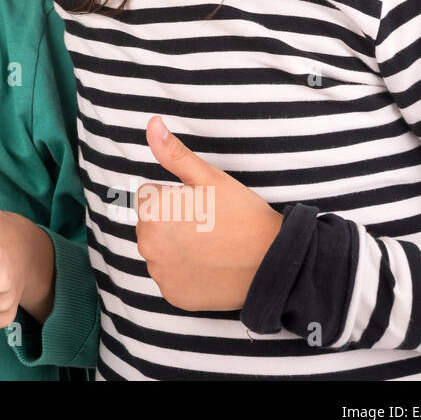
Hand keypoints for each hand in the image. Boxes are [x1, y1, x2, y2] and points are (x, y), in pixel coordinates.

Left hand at [135, 116, 283, 311]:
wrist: (273, 261)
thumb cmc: (242, 214)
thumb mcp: (208, 177)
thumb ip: (173, 152)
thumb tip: (152, 123)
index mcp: (151, 212)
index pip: (149, 196)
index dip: (175, 197)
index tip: (200, 205)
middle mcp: (147, 246)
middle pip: (151, 224)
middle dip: (172, 221)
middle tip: (208, 225)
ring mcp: (160, 274)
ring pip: (160, 251)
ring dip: (177, 247)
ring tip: (210, 246)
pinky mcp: (173, 296)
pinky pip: (171, 277)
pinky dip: (186, 273)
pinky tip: (209, 267)